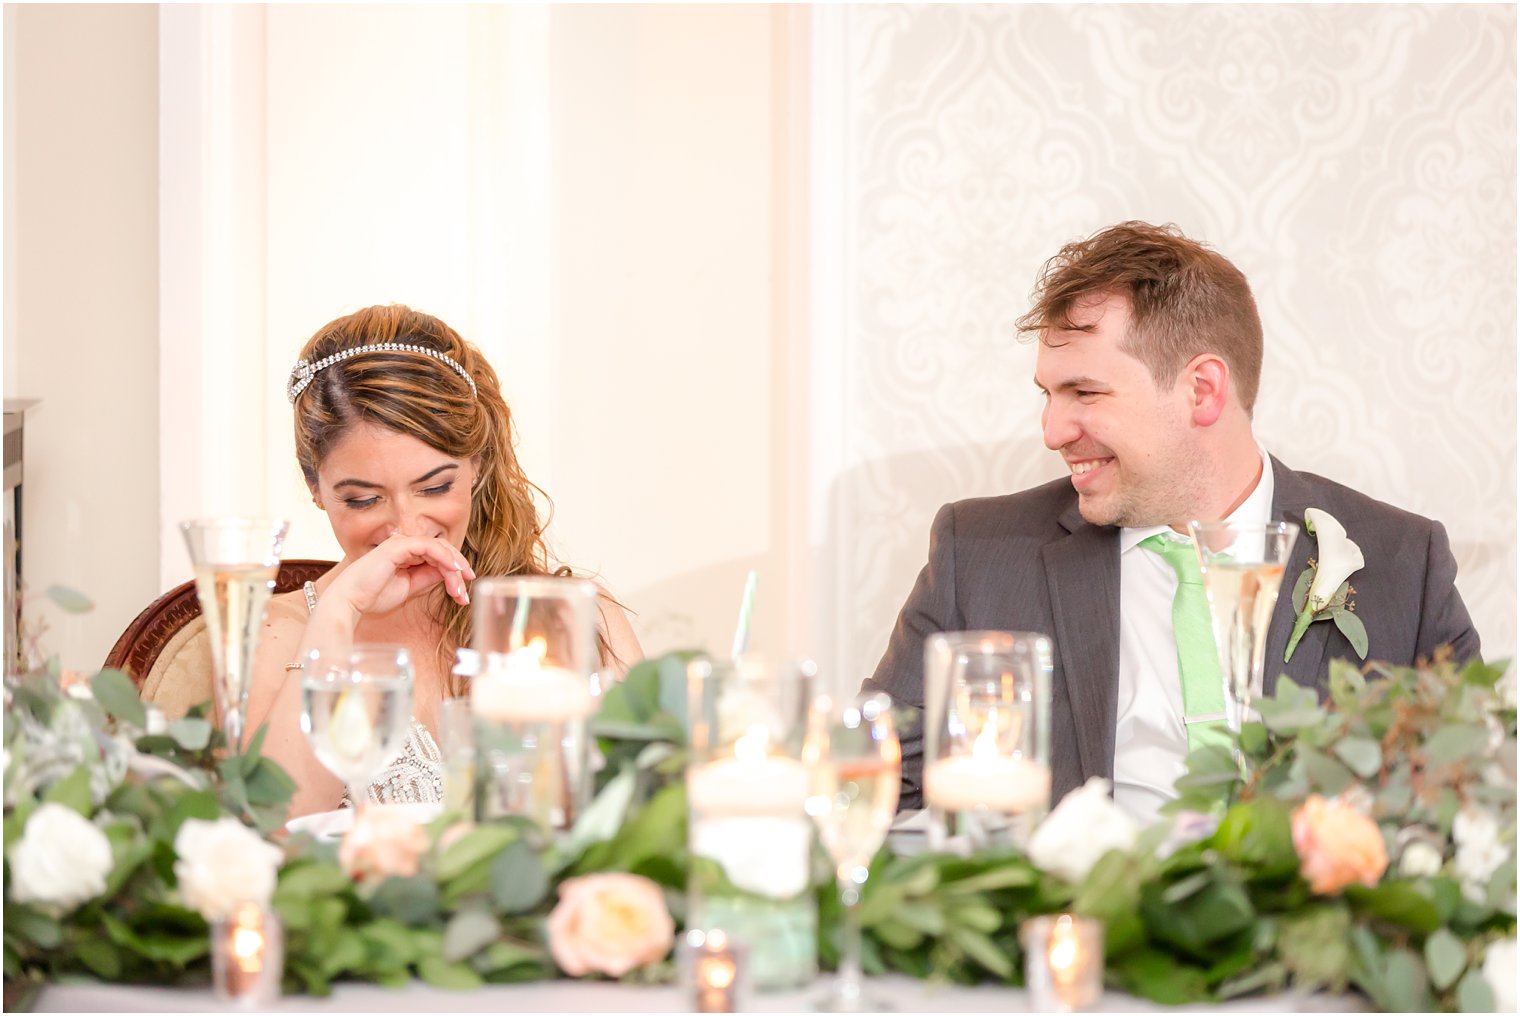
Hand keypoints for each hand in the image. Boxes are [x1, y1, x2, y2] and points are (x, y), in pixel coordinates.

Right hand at [324, 534, 476, 618]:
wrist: (349, 602)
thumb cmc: (373, 596)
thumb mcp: (409, 588)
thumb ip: (428, 578)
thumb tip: (449, 574)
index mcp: (406, 555)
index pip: (438, 557)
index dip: (454, 574)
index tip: (462, 596)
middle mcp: (404, 545)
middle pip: (442, 551)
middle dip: (458, 572)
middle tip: (464, 593)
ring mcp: (401, 544)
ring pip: (439, 548)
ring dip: (454, 568)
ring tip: (459, 589)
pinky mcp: (398, 546)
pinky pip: (429, 547)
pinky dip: (444, 558)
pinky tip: (454, 572)